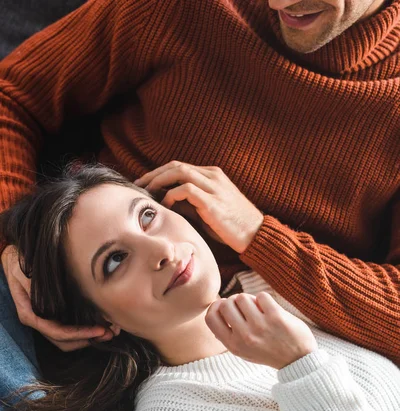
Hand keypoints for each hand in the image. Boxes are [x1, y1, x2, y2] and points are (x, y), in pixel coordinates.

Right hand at [1, 245, 112, 350]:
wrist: (14, 258)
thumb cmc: (22, 263)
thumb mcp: (28, 272)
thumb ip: (39, 287)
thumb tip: (61, 300)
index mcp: (30, 314)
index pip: (58, 333)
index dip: (80, 334)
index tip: (100, 330)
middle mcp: (38, 321)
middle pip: (65, 342)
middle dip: (88, 339)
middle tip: (111, 333)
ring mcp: (46, 320)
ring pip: (68, 340)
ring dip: (89, 338)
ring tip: (110, 331)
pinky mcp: (54, 315)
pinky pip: (70, 329)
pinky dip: (85, 330)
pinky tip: (101, 324)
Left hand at [134, 161, 263, 252]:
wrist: (256, 235)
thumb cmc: (232, 226)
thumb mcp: (208, 210)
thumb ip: (189, 203)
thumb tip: (166, 202)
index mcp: (213, 175)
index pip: (179, 167)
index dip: (159, 173)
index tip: (144, 184)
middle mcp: (213, 176)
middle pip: (176, 165)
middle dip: (154, 174)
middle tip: (138, 186)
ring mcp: (214, 187)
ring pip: (179, 172)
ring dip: (159, 181)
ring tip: (147, 193)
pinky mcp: (213, 202)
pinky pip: (186, 190)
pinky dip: (172, 195)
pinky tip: (166, 205)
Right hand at [206, 292, 316, 369]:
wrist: (297, 360)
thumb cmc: (268, 352)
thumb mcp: (243, 351)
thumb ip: (228, 334)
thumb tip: (216, 309)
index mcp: (233, 345)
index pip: (211, 318)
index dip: (215, 307)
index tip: (224, 306)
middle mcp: (244, 336)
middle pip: (226, 304)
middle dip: (234, 301)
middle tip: (245, 307)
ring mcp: (260, 326)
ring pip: (243, 297)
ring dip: (250, 299)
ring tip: (258, 309)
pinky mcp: (276, 317)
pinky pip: (261, 296)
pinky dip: (265, 300)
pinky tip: (270, 310)